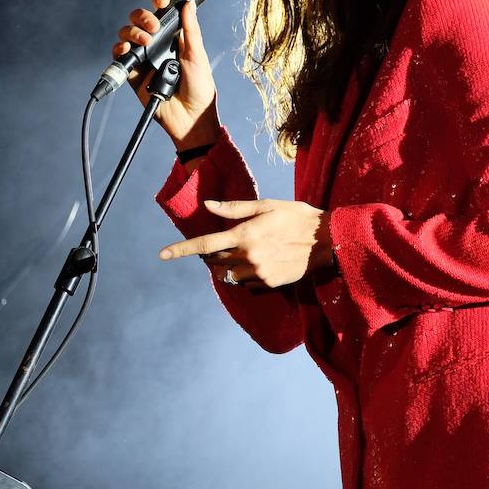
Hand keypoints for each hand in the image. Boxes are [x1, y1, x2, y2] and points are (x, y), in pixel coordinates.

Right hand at [112, 0, 219, 149]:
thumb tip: (188, 4)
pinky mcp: (134, 73)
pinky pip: (120, 57)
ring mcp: (144, 57)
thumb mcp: (197, 55)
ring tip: (145, 42)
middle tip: (153, 27)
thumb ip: (190, 30)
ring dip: (133, 32)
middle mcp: (157, 44)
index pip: (163, 12)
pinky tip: (127, 50)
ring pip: (128, 34)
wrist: (190, 117)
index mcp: (175, 37)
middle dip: (143, 16)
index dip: (159, 0)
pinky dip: (120, 49)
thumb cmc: (199, 87)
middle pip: (140, 20)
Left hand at [159, 198, 334, 288]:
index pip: (205, 244)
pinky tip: (258, 262)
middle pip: (215, 261)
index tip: (162, 254)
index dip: (181, 249)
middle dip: (212, 253)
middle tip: (225, 242)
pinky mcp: (268, 283)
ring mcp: (258, 273)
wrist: (326, 240)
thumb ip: (236, 209)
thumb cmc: (296, 216)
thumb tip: (208, 206)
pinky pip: (245, 282)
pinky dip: (244, 274)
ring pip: (228, 275)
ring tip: (240, 253)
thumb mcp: (267, 205)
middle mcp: (248, 256)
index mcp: (245, 234)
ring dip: (226, 266)